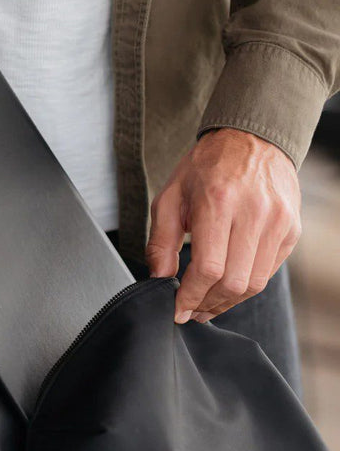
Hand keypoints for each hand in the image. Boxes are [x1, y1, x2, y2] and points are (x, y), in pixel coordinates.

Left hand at [146, 128, 300, 323]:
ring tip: (207, 304)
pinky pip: (268, 272)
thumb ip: (161, 242)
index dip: (191, 296)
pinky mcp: (291, 229)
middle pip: (233, 282)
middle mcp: (254, 213)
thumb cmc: (206, 168)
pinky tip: (227, 286)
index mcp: (219, 203)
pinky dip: (245, 286)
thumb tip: (158, 278)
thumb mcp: (170, 197)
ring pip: (254, 283)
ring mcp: (278, 222)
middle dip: (207, 304)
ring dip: (227, 302)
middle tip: (191, 310)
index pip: (208, 268)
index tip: (178, 309)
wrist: (252, 139)